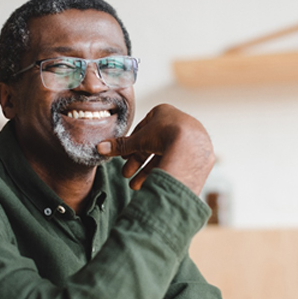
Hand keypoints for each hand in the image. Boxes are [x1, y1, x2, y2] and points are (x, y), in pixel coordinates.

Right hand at [97, 104, 213, 194]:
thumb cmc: (165, 135)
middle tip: (127, 174)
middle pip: (152, 145)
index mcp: (164, 112)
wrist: (192, 147)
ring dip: (147, 171)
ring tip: (136, 186)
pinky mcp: (197, 153)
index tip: (124, 157)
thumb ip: (120, 146)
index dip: (132, 145)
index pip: (143, 130)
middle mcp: (178, 123)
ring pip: (164, 156)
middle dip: (138, 162)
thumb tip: (100, 148)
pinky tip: (153, 184)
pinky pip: (176, 163)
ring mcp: (190, 138)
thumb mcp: (138, 140)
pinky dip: (163, 172)